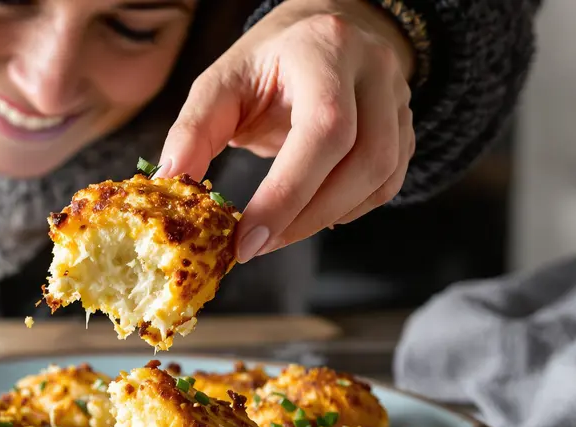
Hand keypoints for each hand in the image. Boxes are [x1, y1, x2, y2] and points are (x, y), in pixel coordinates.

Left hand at [155, 0, 416, 261]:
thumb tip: (170, 181)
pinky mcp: (406, 128)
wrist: (323, 32)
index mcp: (325, 49)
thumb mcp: (221, 81)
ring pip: (381, 177)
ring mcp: (398, 99)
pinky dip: (348, 209)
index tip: (248, 239)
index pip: (324, 129)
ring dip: (326, 217)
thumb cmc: (268, 62)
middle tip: (258, 245)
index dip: (288, 193)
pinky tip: (312, 213)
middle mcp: (374, 70)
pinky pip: (387, 184)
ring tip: (279, 231)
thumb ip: (193, 129)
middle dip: (306, 216)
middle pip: (363, 159)